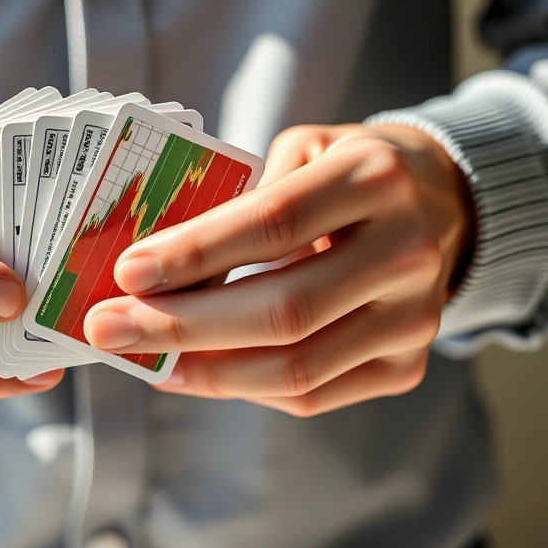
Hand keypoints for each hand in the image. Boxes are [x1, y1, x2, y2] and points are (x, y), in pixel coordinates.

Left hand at [84, 124, 473, 416]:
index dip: (195, 253)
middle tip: (107, 328)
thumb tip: (153, 270)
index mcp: (375, 178)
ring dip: (203, 370)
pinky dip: (242, 388)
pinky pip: (311, 394)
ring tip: (140, 358)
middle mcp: (407, 251)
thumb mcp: (301, 152)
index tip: (128, 272)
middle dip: (180, 326)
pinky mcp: (406, 365)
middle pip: (282, 310)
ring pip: (295, 368)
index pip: (273, 224)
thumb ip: (238, 202)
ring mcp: (414, 318)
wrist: (440, 204)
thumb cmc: (346, 173)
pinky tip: (191, 372)